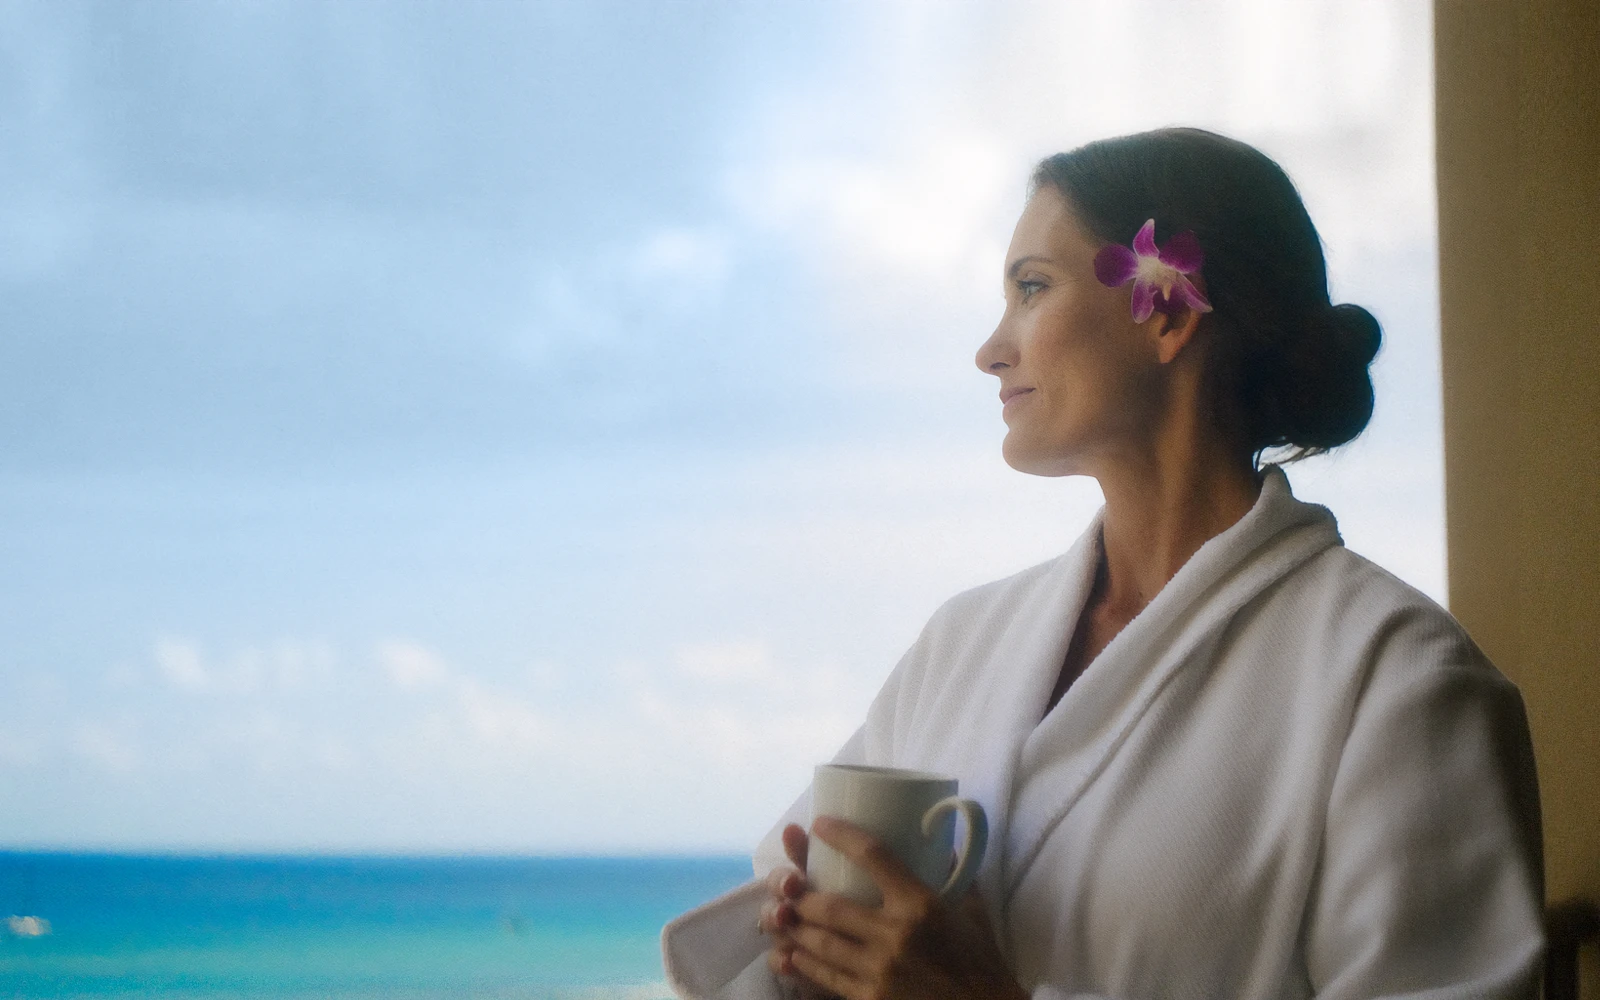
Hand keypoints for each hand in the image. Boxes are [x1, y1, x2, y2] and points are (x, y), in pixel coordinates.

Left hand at [773, 816, 1026, 999]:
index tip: (820, 824)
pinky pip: (827, 979)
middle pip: (830, 906)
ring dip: (795, 928)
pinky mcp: (872, 999)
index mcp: (921, 904)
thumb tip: (942, 847)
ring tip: (781, 916)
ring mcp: (880, 970)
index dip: (841, 836)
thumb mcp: (974, 915)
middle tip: (787, 883)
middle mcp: (896, 934)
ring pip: (821, 943)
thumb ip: (955, 880)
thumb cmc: (982, 965)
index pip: (873, 856)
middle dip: (801, 894)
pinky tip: (791, 956)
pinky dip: (804, 965)